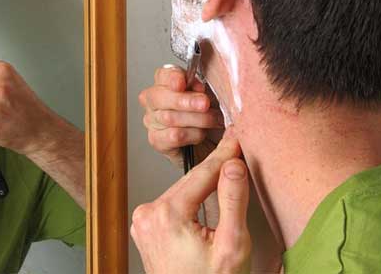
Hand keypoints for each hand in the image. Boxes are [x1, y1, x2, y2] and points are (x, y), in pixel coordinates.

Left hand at [131, 136, 250, 273]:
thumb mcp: (232, 245)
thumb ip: (232, 201)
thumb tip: (232, 164)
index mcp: (167, 214)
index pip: (202, 174)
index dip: (224, 155)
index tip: (238, 136)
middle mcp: (148, 213)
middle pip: (190, 182)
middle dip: (215, 168)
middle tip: (236, 149)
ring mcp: (143, 221)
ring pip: (181, 191)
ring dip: (203, 184)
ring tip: (227, 169)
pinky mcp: (144, 227)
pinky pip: (172, 203)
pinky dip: (190, 198)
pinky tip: (207, 193)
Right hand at [138, 65, 223, 167]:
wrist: (213, 142)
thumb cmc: (209, 115)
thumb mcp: (210, 96)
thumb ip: (201, 89)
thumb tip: (198, 89)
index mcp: (165, 84)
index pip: (162, 75)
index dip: (172, 77)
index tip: (183, 83)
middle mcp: (154, 102)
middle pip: (159, 97)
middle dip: (185, 101)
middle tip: (205, 104)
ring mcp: (152, 121)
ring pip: (168, 118)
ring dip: (196, 119)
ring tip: (213, 120)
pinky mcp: (157, 140)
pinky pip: (173, 136)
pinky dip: (192, 135)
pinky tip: (201, 134)